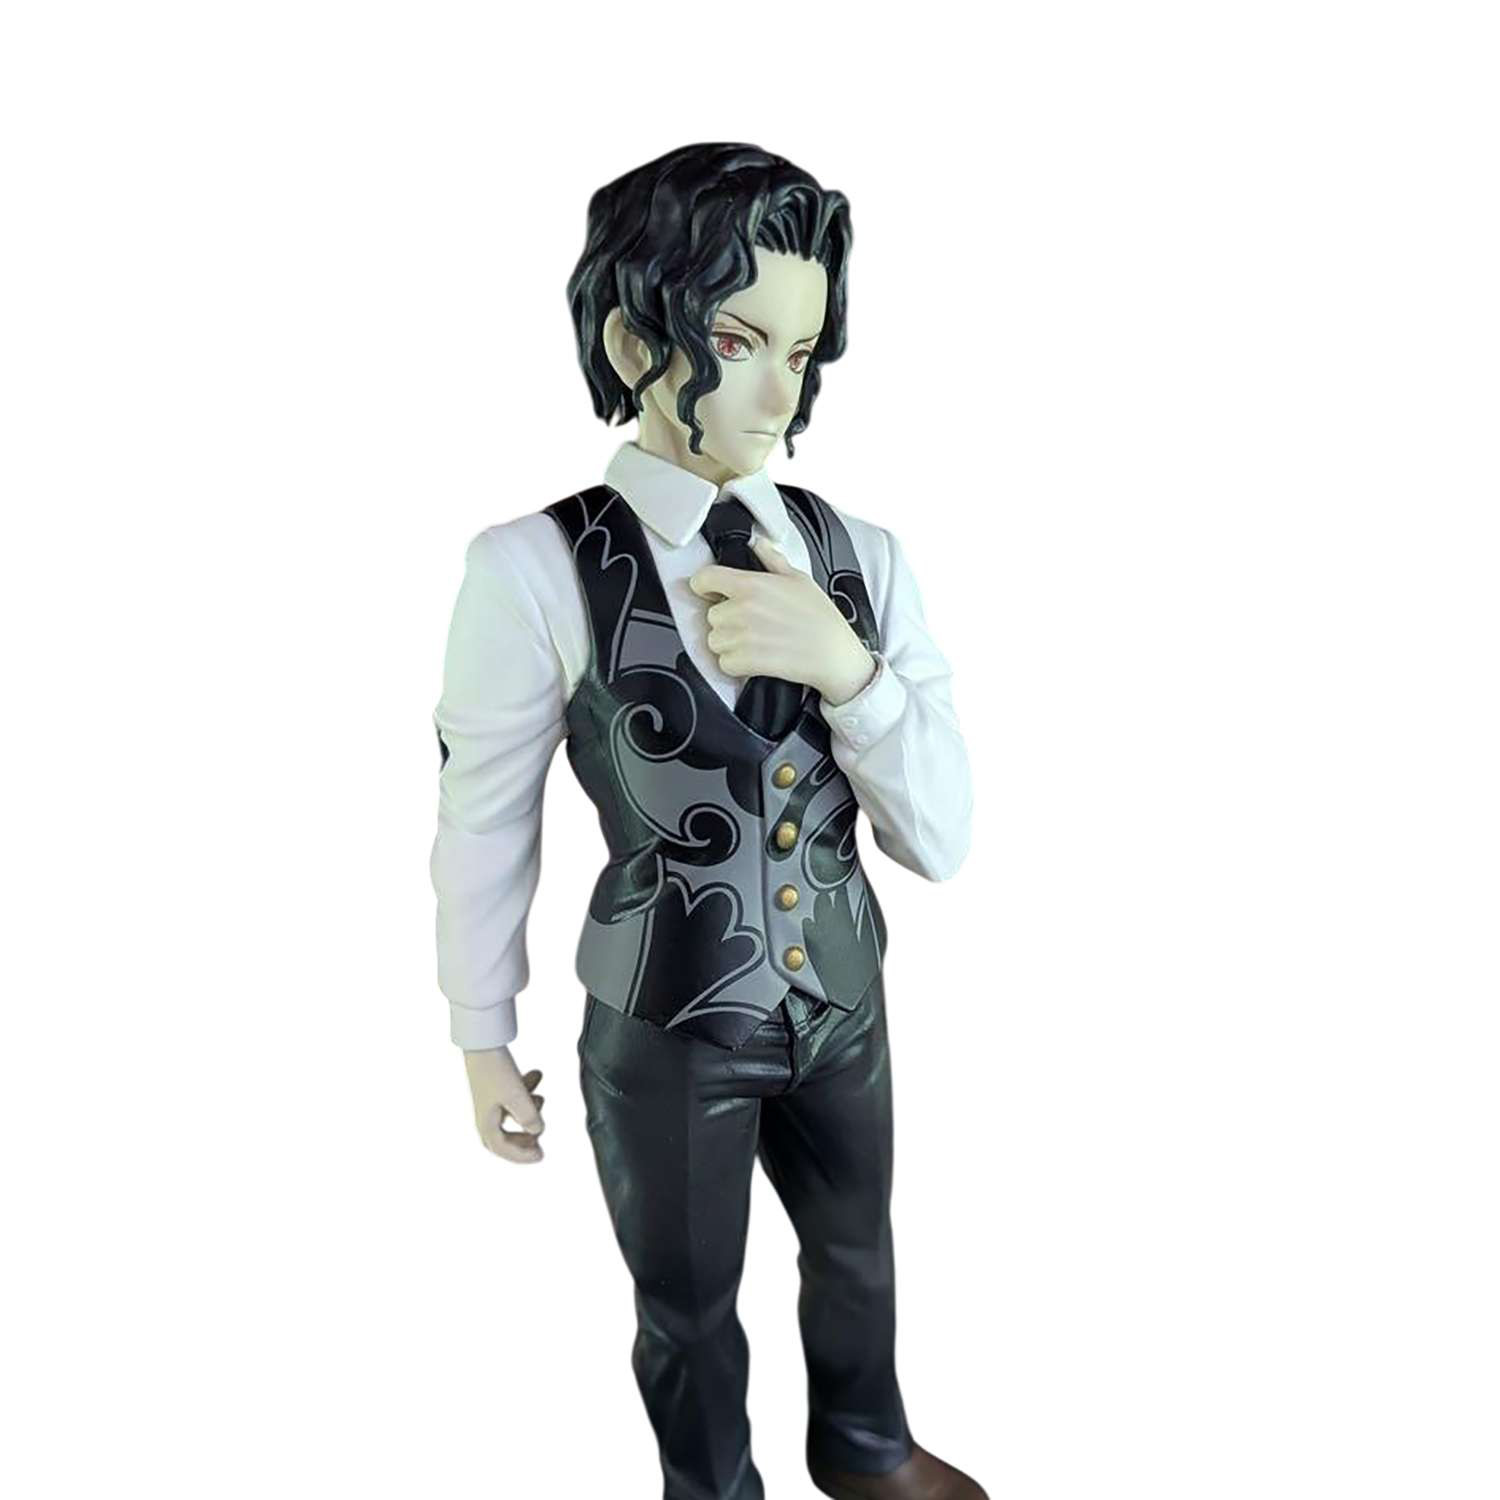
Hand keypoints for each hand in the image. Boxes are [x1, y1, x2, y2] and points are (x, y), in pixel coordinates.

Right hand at [463, 1045, 545, 1163]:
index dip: (522, 1156)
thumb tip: (538, 1130)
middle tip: (538, 1142)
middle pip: (503, 1137)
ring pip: (510, 1115)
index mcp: (486, 1123)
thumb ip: (530, 1117)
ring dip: (528, 1110)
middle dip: (522, 1140)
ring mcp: (489, 1099)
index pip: (503, 1149)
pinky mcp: (494, 1085)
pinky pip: (512, 1097)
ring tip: (542, 1099)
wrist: (483, 1041)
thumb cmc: (495, 1070)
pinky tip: (536, 1076)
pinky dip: (525, 1092)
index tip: (541, 1155)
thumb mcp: (517, 1097)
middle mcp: (485, 1114)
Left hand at [688, 535, 876, 705]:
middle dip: (726, 621)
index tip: (711, 592)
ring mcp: (741, 636)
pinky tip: (755, 658)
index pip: (705, 579)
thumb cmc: (821, 618)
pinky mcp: (744, 661)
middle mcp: (741, 609)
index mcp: (751, 584)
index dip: (705, 586)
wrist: (834, 653)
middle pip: (711, 615)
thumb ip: (773, 560)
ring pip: (714, 641)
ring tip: (754, 642)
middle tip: (750, 624)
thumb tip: (761, 545)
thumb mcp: (799, 579)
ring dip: (729, 644)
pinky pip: (724, 663)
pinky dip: (736, 664)